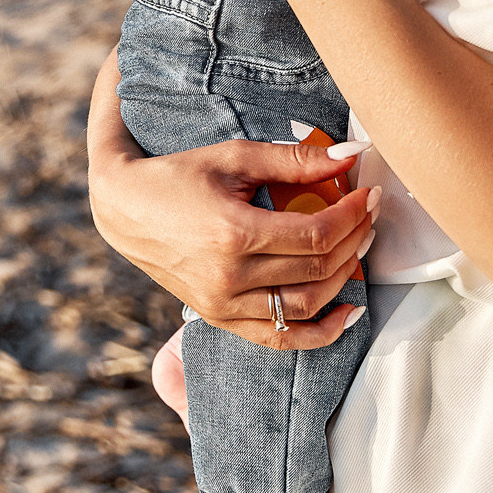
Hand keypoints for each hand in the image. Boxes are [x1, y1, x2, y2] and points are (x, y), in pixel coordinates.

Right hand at [87, 58, 376, 349]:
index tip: (369, 194)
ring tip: (359, 248)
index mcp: (234, 233)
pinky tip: (347, 313)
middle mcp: (229, 277)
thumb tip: (353, 153)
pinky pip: (280, 338)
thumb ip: (294, 159)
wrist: (123, 209)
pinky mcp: (219, 318)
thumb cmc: (178, 174)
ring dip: (343, 278)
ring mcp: (223, 304)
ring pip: (305, 305)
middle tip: (369, 214)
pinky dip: (320, 332)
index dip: (353, 215)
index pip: (316, 233)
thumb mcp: (234, 157)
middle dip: (355, 239)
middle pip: (317, 268)